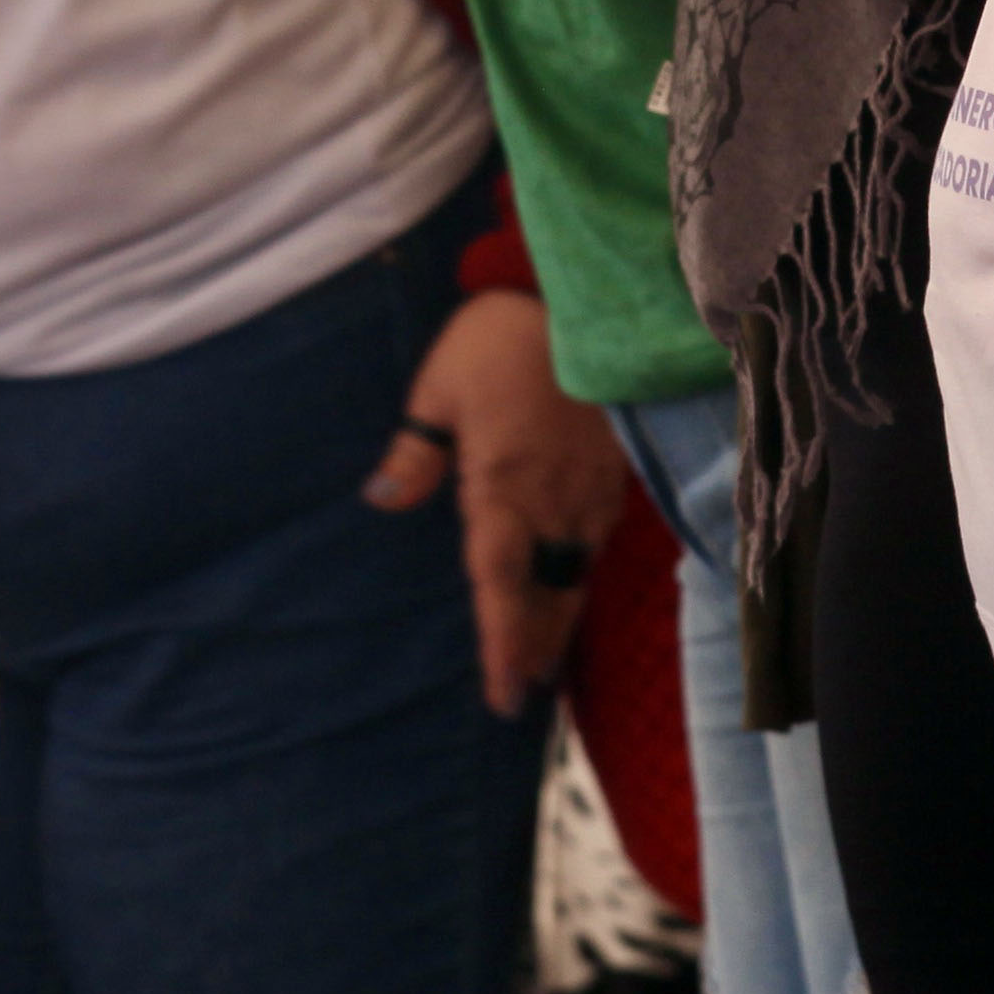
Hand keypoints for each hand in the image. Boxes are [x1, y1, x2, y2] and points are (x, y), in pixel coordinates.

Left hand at [367, 289, 621, 711]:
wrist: (577, 299)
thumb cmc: (497, 342)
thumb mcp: (440, 390)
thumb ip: (415, 453)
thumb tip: (381, 497)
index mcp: (503, 487)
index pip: (500, 585)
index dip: (502, 643)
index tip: (503, 693)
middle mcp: (552, 503)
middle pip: (547, 594)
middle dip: (536, 646)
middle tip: (523, 693)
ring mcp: (588, 492)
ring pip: (576, 574)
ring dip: (560, 617)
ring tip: (547, 657)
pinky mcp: (611, 473)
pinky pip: (596, 540)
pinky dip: (580, 573)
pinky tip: (572, 580)